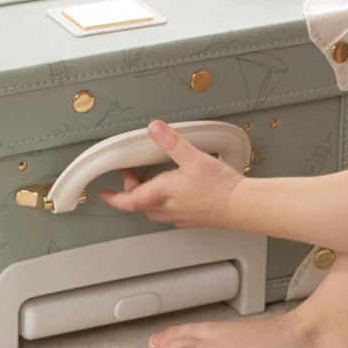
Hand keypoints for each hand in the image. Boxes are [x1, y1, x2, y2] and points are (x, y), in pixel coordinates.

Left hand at [102, 120, 243, 227]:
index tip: (104, 193)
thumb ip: (172, 142)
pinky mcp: (195, 219)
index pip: (129, 200)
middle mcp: (170, 208)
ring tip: (152, 184)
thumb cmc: (220, 188)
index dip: (114, 197)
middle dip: (132, 191)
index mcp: (163, 193)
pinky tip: (177, 196)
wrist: (242, 206)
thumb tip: (154, 128)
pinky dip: (166, 205)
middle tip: (132, 176)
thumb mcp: (194, 157)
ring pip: (156, 211)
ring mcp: (182, 216)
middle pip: (141, 204)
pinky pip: (173, 214)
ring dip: (148, 199)